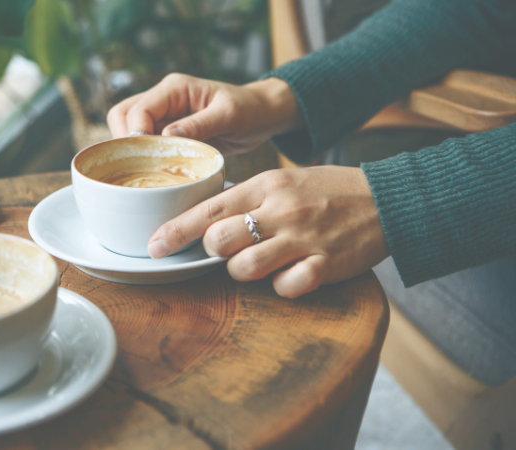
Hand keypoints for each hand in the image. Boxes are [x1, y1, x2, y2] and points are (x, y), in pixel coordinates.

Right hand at [107, 73, 302, 154]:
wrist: (261, 115)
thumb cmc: (249, 110)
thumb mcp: (229, 115)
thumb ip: (199, 124)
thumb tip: (167, 136)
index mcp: (174, 88)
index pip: (138, 110)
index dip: (135, 135)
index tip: (146, 159)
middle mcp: (162, 99)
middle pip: (122, 117)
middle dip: (124, 142)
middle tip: (139, 169)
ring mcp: (162, 116)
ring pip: (128, 131)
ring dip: (131, 152)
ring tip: (145, 173)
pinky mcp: (166, 132)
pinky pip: (144, 144)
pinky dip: (144, 159)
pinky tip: (154, 175)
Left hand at [147, 167, 389, 297]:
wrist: (386, 199)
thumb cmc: (326, 191)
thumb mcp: (282, 181)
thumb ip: (246, 198)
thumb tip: (204, 221)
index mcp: (266, 186)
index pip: (209, 209)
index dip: (176, 231)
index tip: (154, 247)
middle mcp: (281, 210)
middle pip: (220, 240)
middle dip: (214, 251)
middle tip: (227, 249)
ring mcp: (303, 238)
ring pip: (245, 268)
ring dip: (243, 271)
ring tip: (259, 261)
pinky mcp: (325, 265)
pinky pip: (285, 287)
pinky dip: (281, 286)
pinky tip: (291, 273)